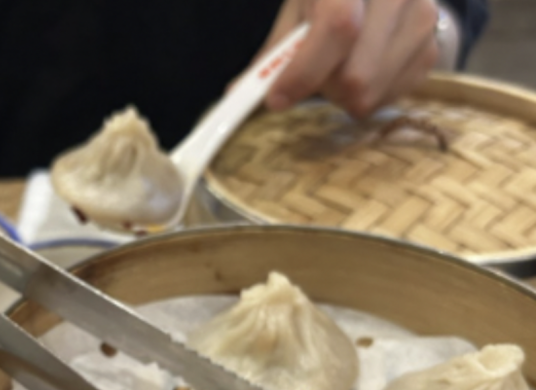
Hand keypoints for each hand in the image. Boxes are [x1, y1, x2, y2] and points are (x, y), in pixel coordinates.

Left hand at [261, 0, 440, 117]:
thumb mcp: (300, 7)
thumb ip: (274, 52)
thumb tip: (238, 94)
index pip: (338, 27)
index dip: (304, 72)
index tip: (276, 99)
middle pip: (356, 76)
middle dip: (324, 89)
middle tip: (314, 77)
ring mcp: (422, 20)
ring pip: (371, 94)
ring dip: (343, 96)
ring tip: (339, 69)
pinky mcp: (431, 49)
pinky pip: (389, 98)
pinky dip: (367, 96)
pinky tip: (363, 70)